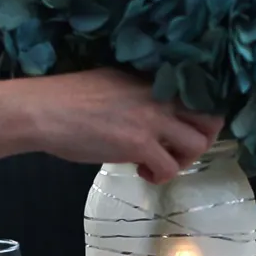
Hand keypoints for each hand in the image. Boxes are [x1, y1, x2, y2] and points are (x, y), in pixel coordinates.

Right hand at [18, 69, 223, 183]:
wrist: (44, 110)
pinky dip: (160, 176)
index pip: (200, 93)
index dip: (198, 116)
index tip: (181, 129)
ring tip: (158, 163)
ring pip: (198, 145)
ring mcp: (152, 119)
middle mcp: (160, 95)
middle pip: (211, 119)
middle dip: (200, 140)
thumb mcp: (114, 85)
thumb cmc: (68, 98)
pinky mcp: (139, 144)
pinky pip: (170, 168)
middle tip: (176, 150)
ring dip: (182, 160)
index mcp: (153, 79)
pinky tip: (141, 172)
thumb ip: (139, 95)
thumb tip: (148, 115)